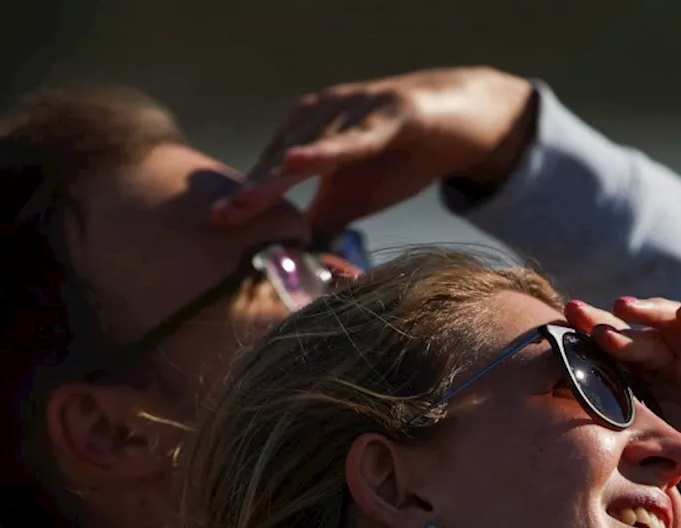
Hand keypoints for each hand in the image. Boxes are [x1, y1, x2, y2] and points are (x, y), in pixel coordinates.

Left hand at [210, 67, 536, 235]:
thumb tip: (299, 265)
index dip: (246, 198)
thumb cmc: (403, 159)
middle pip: (280, 159)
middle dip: (251, 191)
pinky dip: (327, 150)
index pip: (270, 172)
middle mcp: (323, 116)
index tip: (215, 226)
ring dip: (277, 177)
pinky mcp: (392, 111)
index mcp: (309, 134)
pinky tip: (299, 161)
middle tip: (219, 219)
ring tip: (246, 202)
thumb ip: (324, 221)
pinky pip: (356, 136)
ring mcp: (355, 110)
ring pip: (311, 148)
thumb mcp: (358, 197)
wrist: (465, 122)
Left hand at [566, 298, 680, 527]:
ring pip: (678, 321)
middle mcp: (677, 369)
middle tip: (576, 313)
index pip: (615, 350)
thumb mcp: (636, 457)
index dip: (587, 336)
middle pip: (640, 330)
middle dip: (607, 319)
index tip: (555, 330)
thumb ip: (606, 434)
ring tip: (624, 309)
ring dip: (652, 311)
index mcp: (649, 385)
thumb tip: (541, 431)